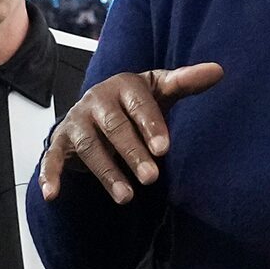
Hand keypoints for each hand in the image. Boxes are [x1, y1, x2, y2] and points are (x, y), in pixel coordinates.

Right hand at [39, 64, 223, 204]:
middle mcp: (96, 101)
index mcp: (123, 86)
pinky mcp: (59, 142)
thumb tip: (219, 70)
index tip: (164, 149)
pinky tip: (52, 195)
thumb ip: (185, 83)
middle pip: (114, 128)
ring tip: (127, 198)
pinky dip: (50, 175)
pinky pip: (52, 158)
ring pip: (88, 147)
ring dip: (106, 173)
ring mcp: (76, 121)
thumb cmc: (134, 102)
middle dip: (132, 153)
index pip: (138, 104)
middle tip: (152, 178)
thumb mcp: (159, 91)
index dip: (150, 126)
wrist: (96, 107)